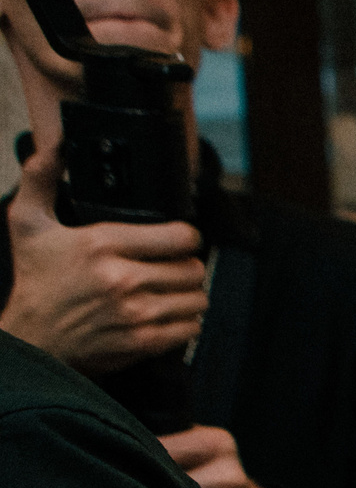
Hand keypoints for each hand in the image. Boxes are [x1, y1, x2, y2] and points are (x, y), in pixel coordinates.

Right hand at [0, 143, 206, 373]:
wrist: (31, 338)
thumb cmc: (36, 280)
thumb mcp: (27, 223)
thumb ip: (40, 178)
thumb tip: (55, 146)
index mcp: (100, 244)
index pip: (181, 236)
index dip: (185, 236)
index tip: (176, 240)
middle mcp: (121, 278)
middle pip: (193, 267)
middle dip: (185, 265)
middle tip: (170, 267)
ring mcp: (134, 312)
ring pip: (197, 297)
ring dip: (188, 294)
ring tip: (168, 290)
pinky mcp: (142, 341)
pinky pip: (190, 327)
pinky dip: (185, 321)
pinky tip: (165, 313)